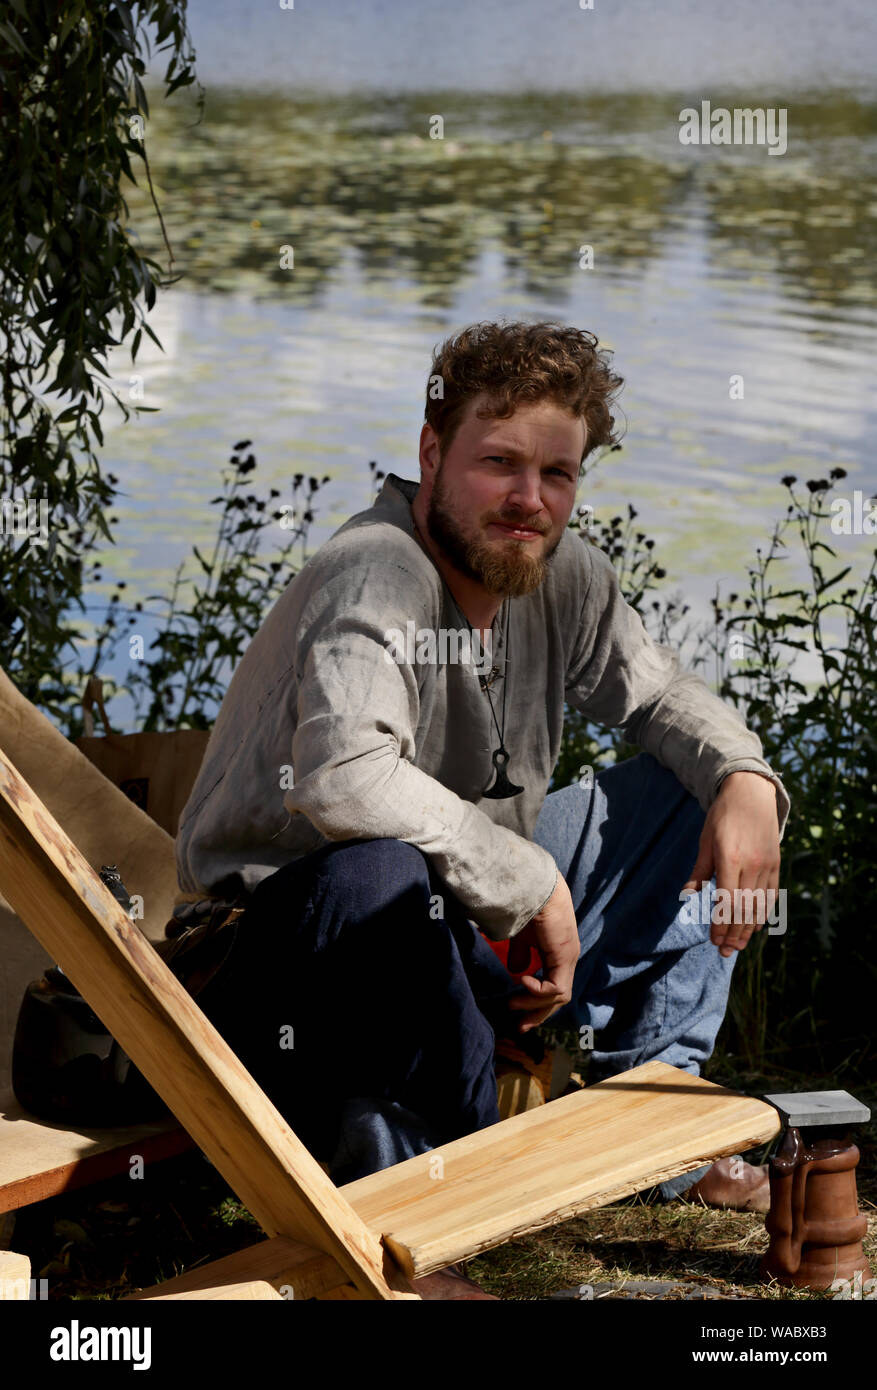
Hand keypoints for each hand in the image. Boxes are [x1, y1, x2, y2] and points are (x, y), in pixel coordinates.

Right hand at [506, 873, 579, 1032]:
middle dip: (538, 1014)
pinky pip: (555, 988)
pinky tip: (521, 981)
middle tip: (521, 1027)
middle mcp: (568, 958)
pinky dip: (538, 991)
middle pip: (559, 998)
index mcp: (559, 952)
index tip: (517, 1012)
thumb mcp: (522, 936)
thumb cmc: (527, 904)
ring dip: (534, 1004)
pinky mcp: (564, 956)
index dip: (537, 1002)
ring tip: (512, 1002)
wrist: (535, 886)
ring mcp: (568, 958)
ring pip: (558, 996)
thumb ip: (520, 954)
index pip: (554, 986)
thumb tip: (515, 971)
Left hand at [682, 771, 780, 957]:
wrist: (751, 793)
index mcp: (730, 858)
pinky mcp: (776, 865)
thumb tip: (687, 896)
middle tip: (724, 952)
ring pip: (759, 906)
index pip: (727, 901)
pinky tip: (753, 927)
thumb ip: (699, 870)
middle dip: (733, 933)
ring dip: (748, 929)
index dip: (721, 924)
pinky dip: (762, 914)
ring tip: (738, 946)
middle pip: (744, 909)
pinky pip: (770, 896)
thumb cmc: (722, 817)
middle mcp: (752, 865)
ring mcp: (767, 865)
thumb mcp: (706, 840)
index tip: (714, 941)